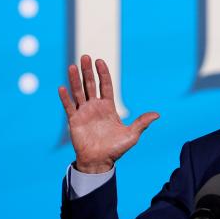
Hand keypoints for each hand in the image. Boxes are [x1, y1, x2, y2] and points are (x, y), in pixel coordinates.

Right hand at [57, 55, 158, 173]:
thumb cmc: (116, 149)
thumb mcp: (132, 135)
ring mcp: (84, 113)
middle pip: (91, 85)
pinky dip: (65, 98)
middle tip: (85, 56)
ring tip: (72, 66)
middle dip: (88, 71)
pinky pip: (69, 107)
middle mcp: (95, 107)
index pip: (105, 86)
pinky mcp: (74, 121)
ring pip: (78, 92)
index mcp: (108, 107)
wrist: (100, 161)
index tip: (100, 61)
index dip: (103, 73)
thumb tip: (158, 114)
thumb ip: (142, 122)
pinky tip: (62, 87)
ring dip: (75, 80)